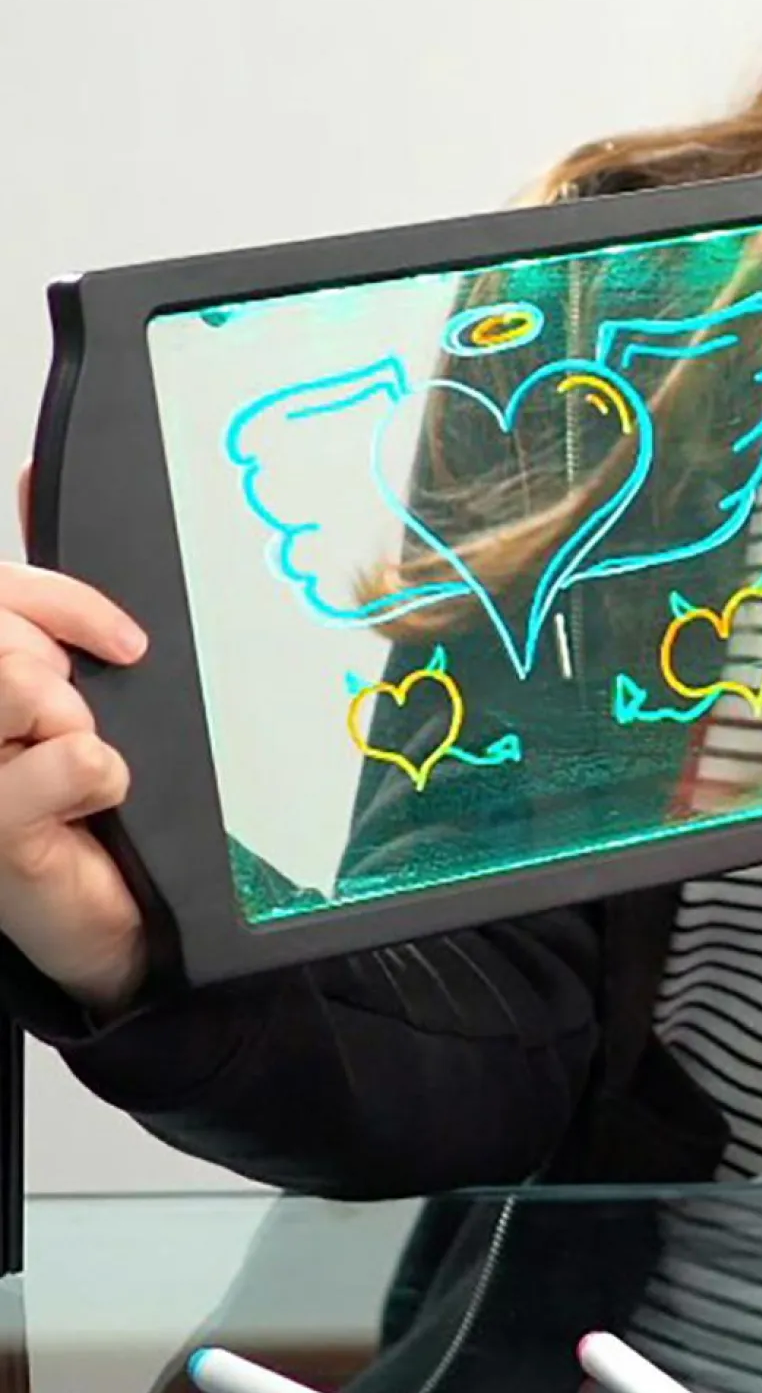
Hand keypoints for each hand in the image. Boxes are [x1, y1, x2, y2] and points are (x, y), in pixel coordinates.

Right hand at [0, 473, 149, 1008]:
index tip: (119, 643)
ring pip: (15, 688)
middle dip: (56, 663)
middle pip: (2, 641)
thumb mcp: (71, 686)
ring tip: (83, 754)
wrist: (106, 919)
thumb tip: (32, 474)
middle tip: (81, 713)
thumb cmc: (76, 797)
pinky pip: (62, 761)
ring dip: (72, 715)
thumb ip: (42, 600)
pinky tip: (90, 802)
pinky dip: (97, 772)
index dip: (56, 602)